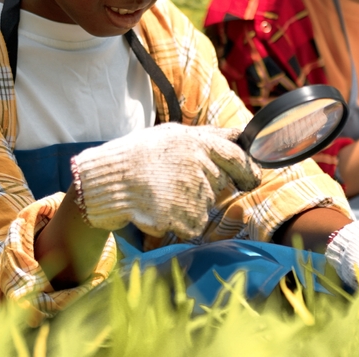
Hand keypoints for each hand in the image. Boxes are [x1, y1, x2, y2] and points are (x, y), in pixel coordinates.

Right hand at [70, 123, 261, 239]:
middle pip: (221, 184)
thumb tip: (241, 137)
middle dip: (207, 186)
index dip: (248, 170)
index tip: (251, 180)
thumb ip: (209, 136)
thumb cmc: (137, 155)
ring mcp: (194, 193)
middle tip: (181, 185)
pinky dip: (181, 222)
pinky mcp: (187, 218)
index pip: (238, 157)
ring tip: (163, 192)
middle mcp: (201, 166)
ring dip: (191, 203)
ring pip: (206, 204)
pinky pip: (194, 224)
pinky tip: (161, 208)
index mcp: (199, 143)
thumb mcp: (172, 134)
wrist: (107, 181)